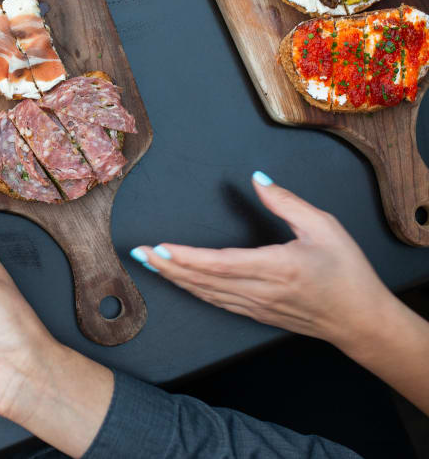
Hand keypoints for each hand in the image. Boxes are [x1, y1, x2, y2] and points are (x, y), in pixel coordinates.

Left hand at [130, 172, 393, 352]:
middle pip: (202, 280)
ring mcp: (256, 307)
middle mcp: (261, 291)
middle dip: (166, 266)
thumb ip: (286, 202)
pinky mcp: (256, 315)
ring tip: (148, 263)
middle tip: (137, 253)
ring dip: (174, 278)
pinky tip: (178, 280)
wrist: (362, 321)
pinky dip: (193, 290)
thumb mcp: (323, 227)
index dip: (185, 257)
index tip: (158, 248)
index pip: (218, 263)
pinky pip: (216, 302)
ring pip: (205, 293)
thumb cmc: (347, 273)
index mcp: (277, 267)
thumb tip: (257, 179)